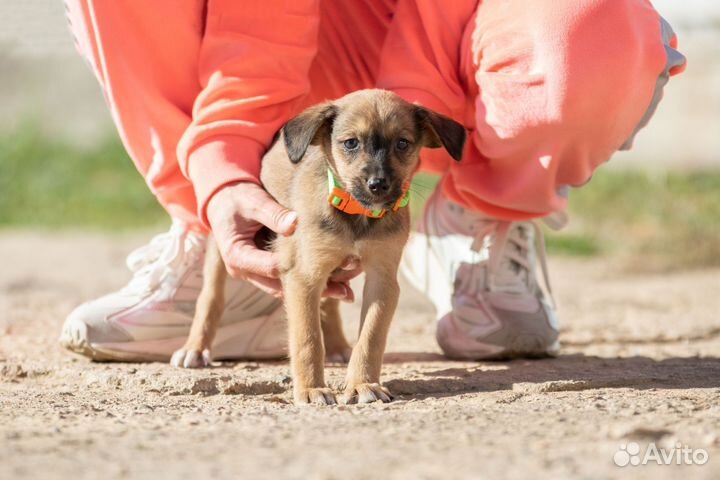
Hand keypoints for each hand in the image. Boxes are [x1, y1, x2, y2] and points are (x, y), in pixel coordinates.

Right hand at [206, 182, 359, 299]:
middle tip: (346, 291)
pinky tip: (336, 284)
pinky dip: (309, 281)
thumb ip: (273, 213)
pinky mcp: (265, 271)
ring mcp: (255, 274)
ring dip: (316, 290)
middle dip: (315, 287)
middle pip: (283, 285)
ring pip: (287, 288)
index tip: (329, 263)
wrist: (224, 201)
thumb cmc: (238, 198)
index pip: (272, 267)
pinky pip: (288, 280)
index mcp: (237, 256)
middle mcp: (245, 271)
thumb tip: (296, 223)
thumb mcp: (253, 200)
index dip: (300, 267)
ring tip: (346, 293)